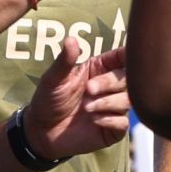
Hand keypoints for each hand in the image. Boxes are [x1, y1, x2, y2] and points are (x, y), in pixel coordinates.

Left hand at [24, 36, 129, 160]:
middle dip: (110, 82)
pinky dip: (109, 120)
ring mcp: (114, 108)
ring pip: (128, 100)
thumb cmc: (48, 100)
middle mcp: (111, 87)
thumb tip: (71, 39)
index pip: (123, 57)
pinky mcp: (113, 128)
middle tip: (89, 89)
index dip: (129, 56)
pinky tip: (93, 121)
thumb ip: (64, 60)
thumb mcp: (53, 78)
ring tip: (86, 107)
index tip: (125, 59)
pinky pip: (123, 122)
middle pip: (128, 78)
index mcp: (100, 69)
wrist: (42, 132)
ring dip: (107, 102)